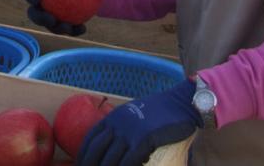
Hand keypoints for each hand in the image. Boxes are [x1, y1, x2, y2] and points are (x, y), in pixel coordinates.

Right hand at [23, 0, 97, 35]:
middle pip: (34, 14)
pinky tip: (83, 29)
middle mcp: (41, 4)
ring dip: (57, 29)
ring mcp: (50, 16)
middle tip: (52, 20)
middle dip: (40, 19)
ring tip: (69, 28)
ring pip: (49, 26)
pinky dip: (73, 31)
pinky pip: (65, 29)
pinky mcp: (61, 25)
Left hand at [76, 79, 200, 165]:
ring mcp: (129, 132)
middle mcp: (117, 124)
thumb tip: (118, 144)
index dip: (84, 156)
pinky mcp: (143, 139)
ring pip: (111, 160)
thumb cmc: (159, 111)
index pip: (90, 140)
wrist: (179, 103)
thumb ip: (123, 127)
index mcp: (112, 118)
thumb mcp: (133, 115)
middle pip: (96, 152)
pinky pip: (129, 161)